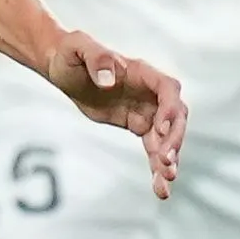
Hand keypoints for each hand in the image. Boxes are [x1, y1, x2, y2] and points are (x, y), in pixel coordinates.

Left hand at [43, 30, 185, 199]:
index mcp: (142, 72)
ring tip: (166, 184)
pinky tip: (160, 190)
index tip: (159, 129)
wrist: (63, 67)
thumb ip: (97, 59)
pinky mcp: (138, 126)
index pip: (168, 90)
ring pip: (167, 138)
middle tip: (166, 163)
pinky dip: (157, 168)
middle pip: (176, 117)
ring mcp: (147, 110)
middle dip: (174, 140)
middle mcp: (151, 92)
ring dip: (169, 160)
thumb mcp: (78, 48)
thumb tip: (109, 80)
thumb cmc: (71, 53)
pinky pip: (153, 149)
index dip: (170, 109)